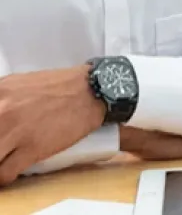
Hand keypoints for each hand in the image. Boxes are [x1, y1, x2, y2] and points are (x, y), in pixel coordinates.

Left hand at [0, 66, 105, 184]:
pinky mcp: (31, 150)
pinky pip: (3, 174)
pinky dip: (4, 177)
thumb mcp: (16, 84)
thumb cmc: (57, 88)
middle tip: (4, 148)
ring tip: (6, 159)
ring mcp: (15, 132)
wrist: (93, 90)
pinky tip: (11, 171)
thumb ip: (0, 100)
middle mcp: (1, 112)